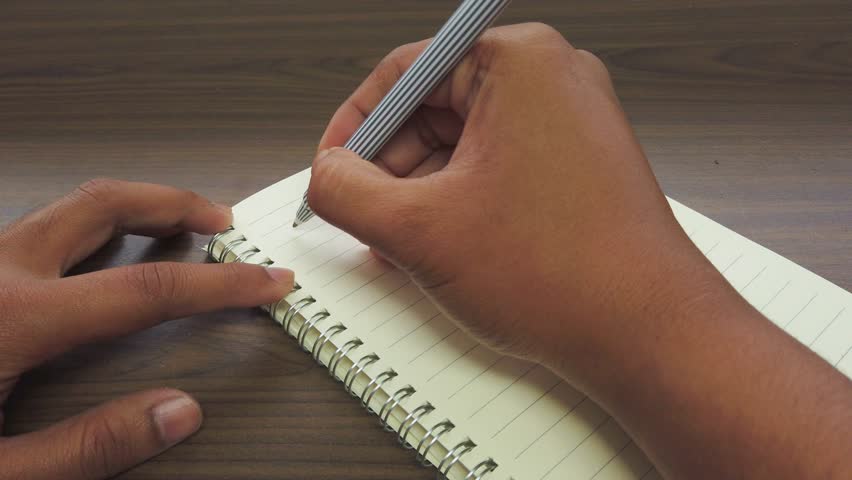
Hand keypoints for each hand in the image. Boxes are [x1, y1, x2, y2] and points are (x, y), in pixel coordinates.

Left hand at [0, 179, 292, 479]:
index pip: (145, 290)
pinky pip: (42, 226)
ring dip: (134, 206)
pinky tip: (105, 251)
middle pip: (103, 206)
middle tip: (223, 220)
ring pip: (68, 206)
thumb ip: (89, 446)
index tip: (269, 280)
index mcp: (12, 318)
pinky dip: (92, 223)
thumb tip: (179, 413)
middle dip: (174, 204)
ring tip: (178, 223)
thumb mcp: (1, 475)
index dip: (220, 284)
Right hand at [307, 23, 851, 479]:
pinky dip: (460, 203)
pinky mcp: (578, 164)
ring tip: (402, 244)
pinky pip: (497, 168)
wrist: (646, 336)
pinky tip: (440, 248)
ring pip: (464, 145)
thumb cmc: (563, 274)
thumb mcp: (419, 229)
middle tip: (363, 214)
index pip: (405, 73)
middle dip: (390, 169)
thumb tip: (324, 176)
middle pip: (434, 109)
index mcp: (518, 62)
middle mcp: (552, 80)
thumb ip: (346, 192)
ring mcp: (571, 122)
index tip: (332, 166)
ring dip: (421, 193)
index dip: (355, 126)